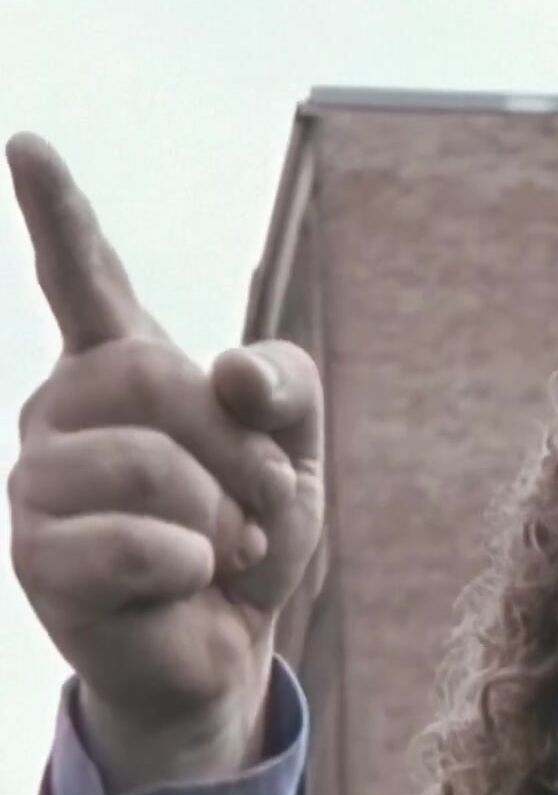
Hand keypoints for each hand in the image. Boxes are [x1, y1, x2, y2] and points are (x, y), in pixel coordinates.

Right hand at [5, 133, 324, 789]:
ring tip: (222, 552)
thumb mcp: (292, 451)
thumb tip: (231, 375)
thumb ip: (285, 385)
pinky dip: (191, 568)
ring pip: (151, 465)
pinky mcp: (38, 559)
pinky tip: (187, 584)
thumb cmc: (245, 537)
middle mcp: (61, 412)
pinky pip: (139, 544)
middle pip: (159, 379)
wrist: (222, 645)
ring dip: (221, 519)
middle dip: (240, 450)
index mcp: (117, 367)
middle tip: (256, 509)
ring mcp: (37, 483)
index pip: (84, 279)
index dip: (60, 216)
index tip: (28, 148)